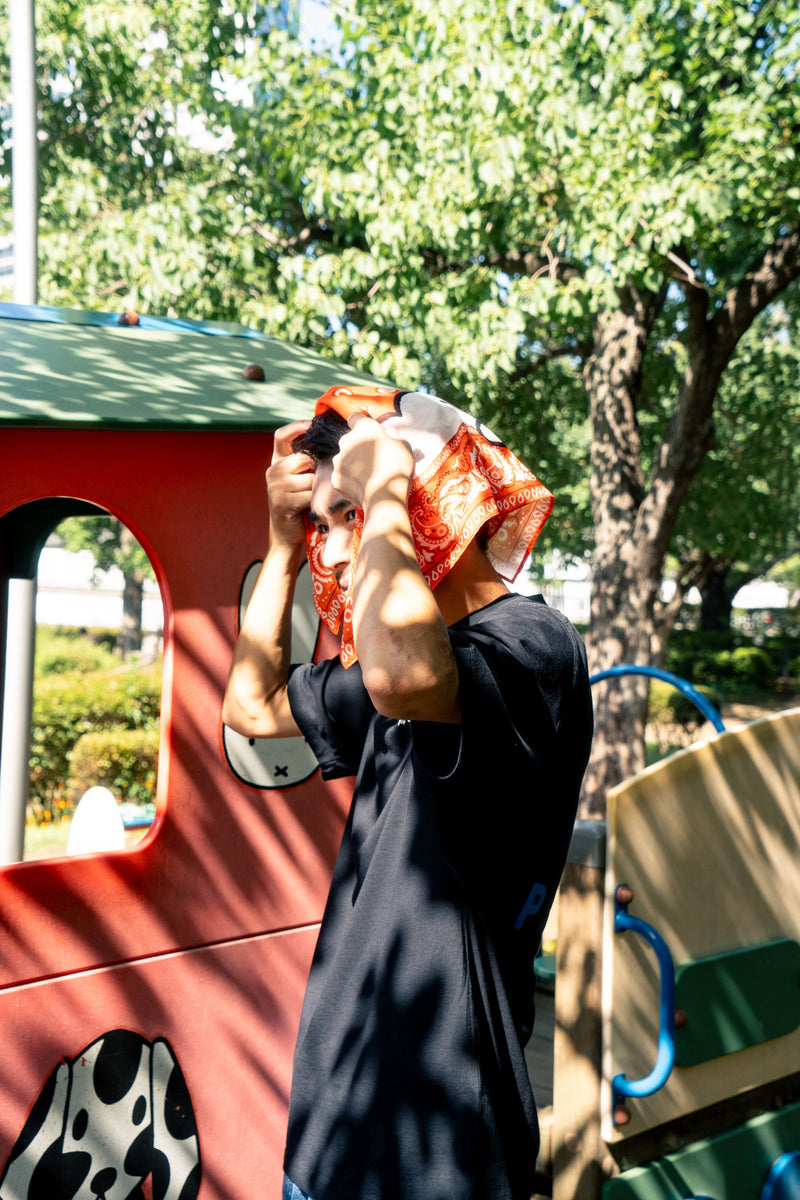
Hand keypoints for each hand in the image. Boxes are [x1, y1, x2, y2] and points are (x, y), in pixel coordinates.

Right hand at [266, 420, 313, 550]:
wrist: (287, 538)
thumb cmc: (301, 507)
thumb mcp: (301, 481)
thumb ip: (307, 464)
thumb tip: (331, 445)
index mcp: (276, 463)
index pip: (281, 436)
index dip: (297, 427)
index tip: (313, 424)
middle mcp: (272, 472)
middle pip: (303, 458)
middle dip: (317, 469)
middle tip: (324, 480)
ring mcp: (274, 487)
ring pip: (309, 477)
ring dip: (318, 488)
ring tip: (318, 498)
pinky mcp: (280, 502)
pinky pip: (308, 494)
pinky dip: (316, 501)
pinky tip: (314, 507)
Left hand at [332, 413, 414, 510]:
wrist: (384, 497)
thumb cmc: (397, 467)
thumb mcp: (404, 445)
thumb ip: (393, 435)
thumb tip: (388, 433)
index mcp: (363, 428)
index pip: (355, 418)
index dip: (361, 424)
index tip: (368, 432)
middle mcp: (346, 441)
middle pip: (349, 440)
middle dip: (358, 446)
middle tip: (373, 458)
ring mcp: (338, 461)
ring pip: (344, 458)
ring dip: (353, 463)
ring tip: (368, 476)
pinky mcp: (335, 478)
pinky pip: (342, 476)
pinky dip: (350, 480)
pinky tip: (362, 487)